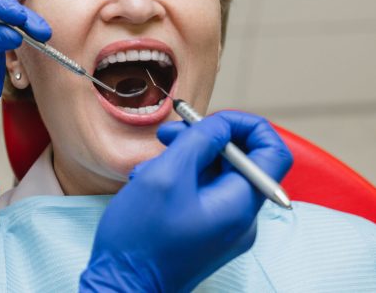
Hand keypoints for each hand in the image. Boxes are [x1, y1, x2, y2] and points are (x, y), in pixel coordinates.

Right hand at [80, 111, 293, 291]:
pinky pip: (202, 194)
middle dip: (205, 140)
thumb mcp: (168, 174)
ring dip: (185, 159)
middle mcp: (240, 217)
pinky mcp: (205, 234)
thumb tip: (221, 125)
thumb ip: (200, 141)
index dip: (244, 125)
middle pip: (240, 160)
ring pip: (216, 175)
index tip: (208, 119)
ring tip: (150, 165)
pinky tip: (150, 183)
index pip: (272, 150)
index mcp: (240, 203)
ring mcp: (224, 228)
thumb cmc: (141, 237)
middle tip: (167, 135)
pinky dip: (179, 180)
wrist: (122, 286)